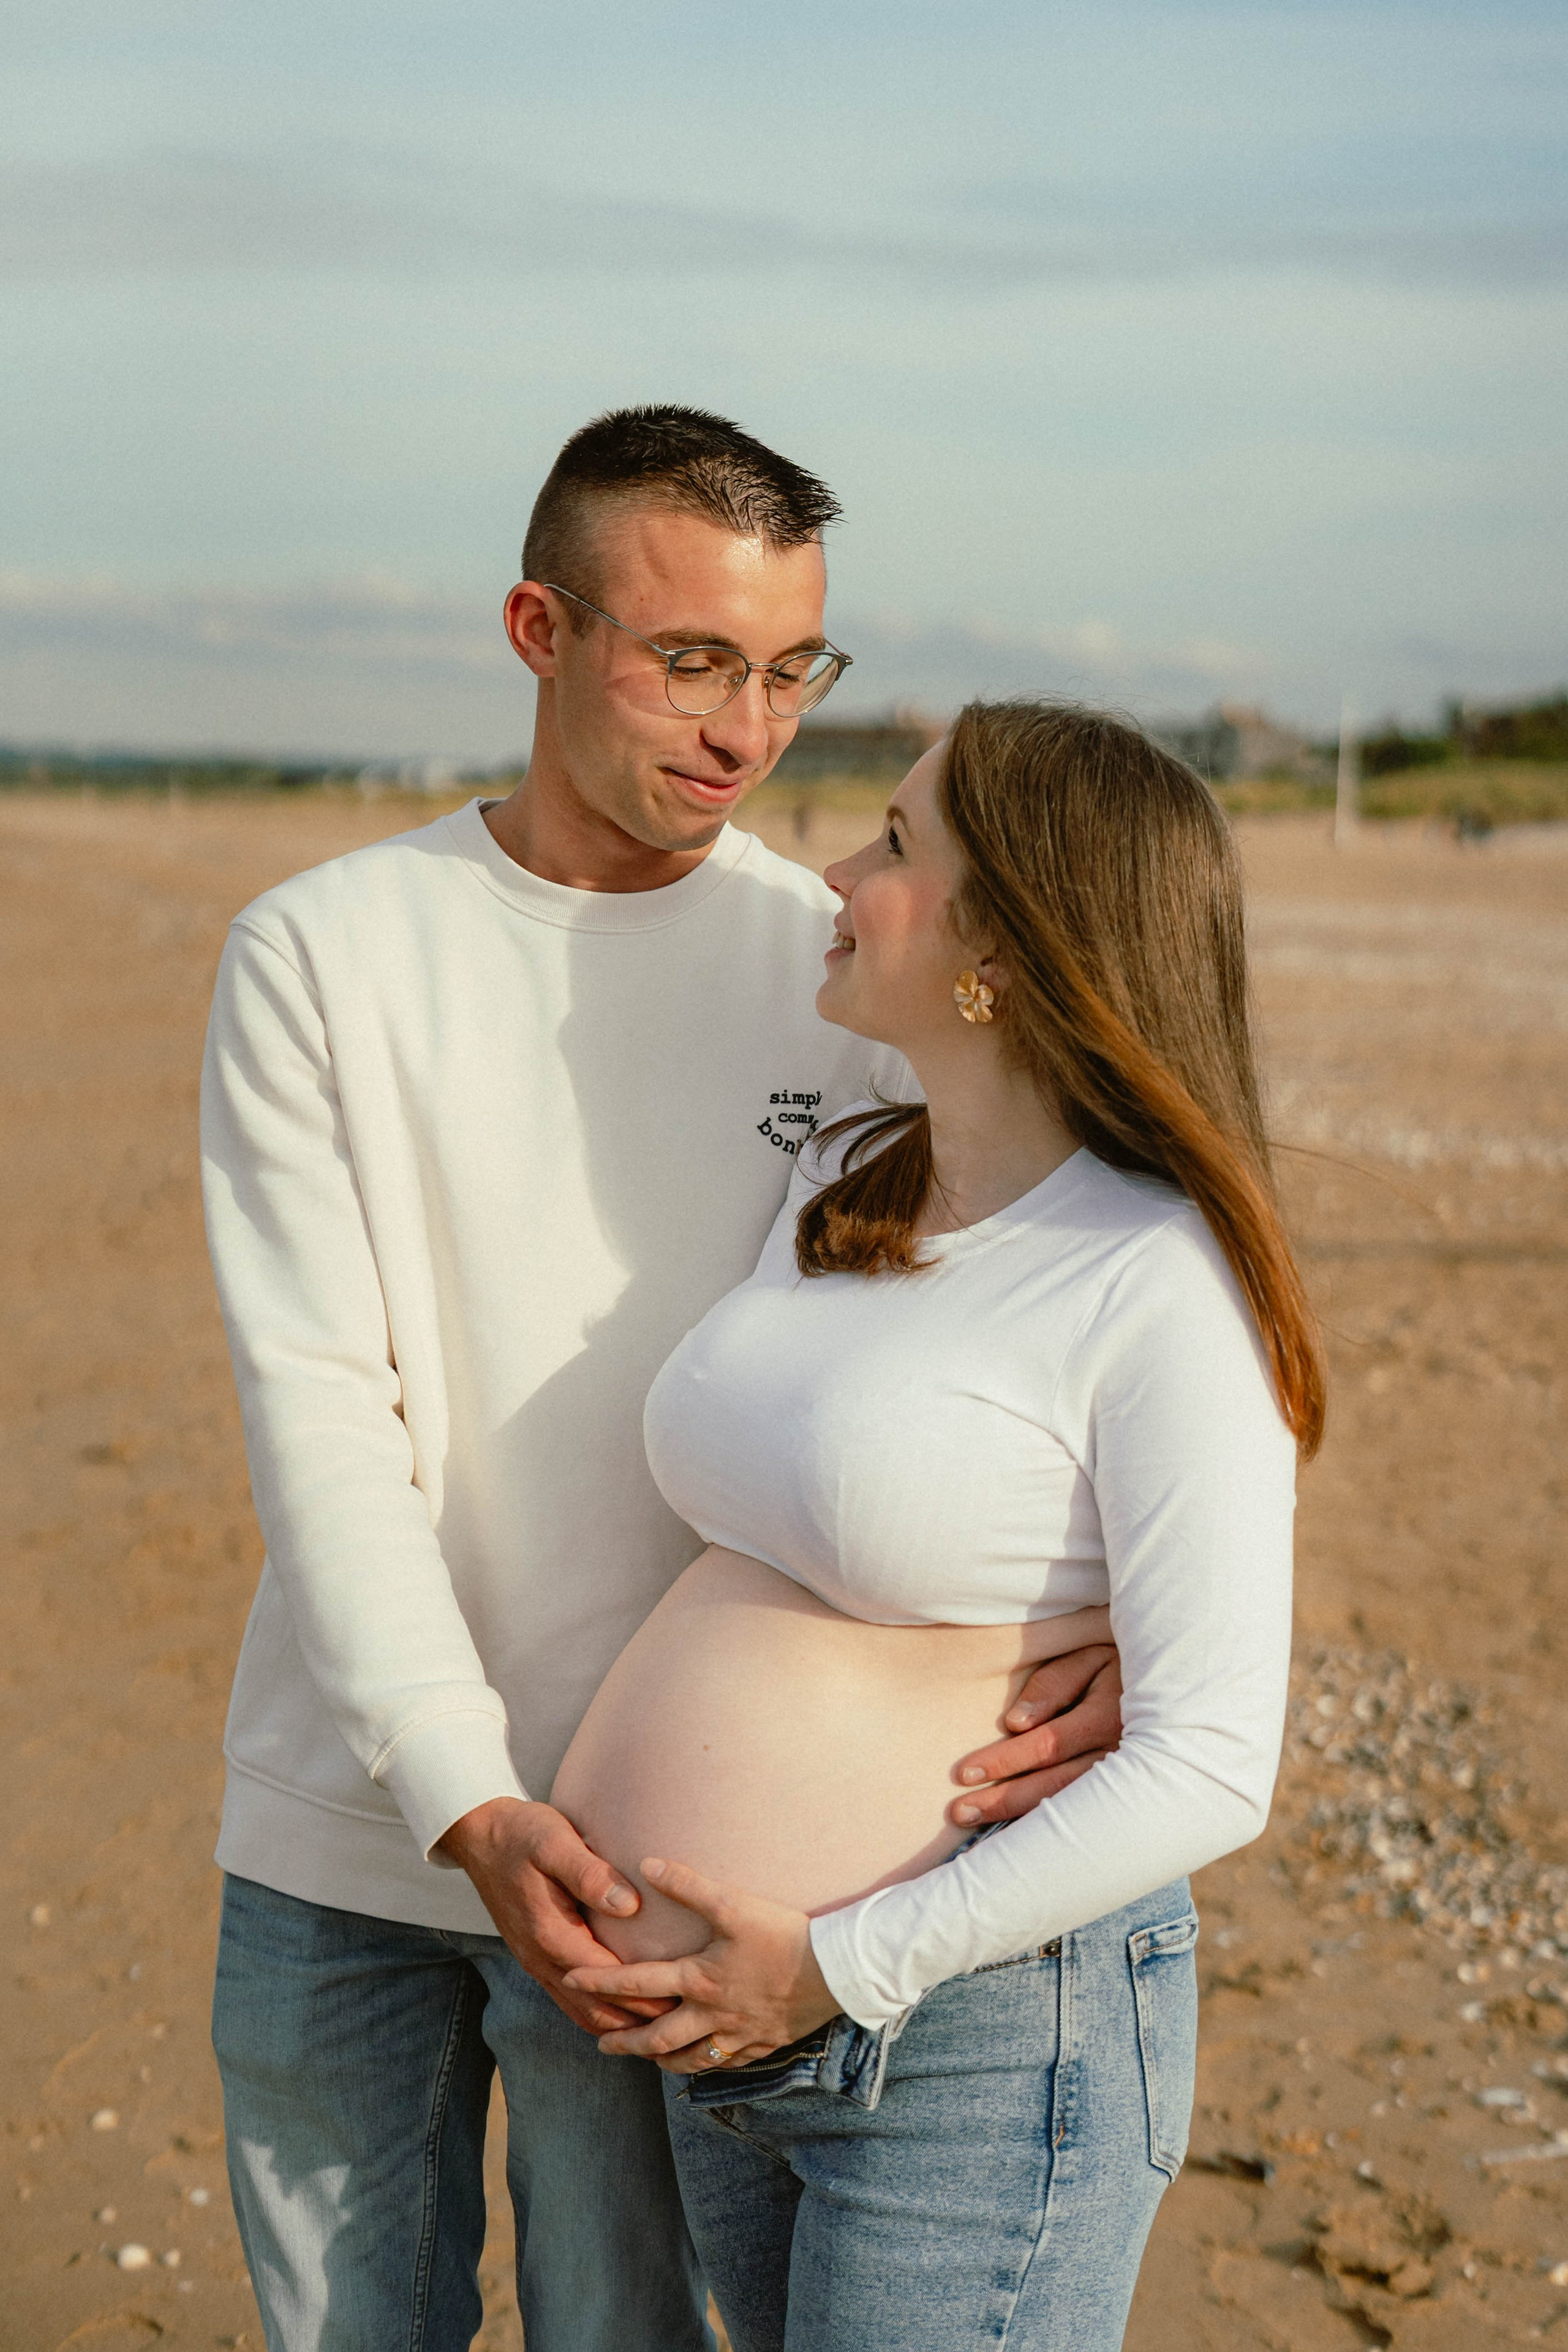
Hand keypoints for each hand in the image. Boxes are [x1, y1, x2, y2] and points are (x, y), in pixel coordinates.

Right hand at [437, 1797, 673, 2034]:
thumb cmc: (523, 1834)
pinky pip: (570, 2001)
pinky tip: (621, 2018)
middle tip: (681, 2027)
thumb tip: (629, 1904)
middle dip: (637, 2022)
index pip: (606, 1978)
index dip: (643, 1993)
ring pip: (581, 2013)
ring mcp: (537, 1963)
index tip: (681, 2001)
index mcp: (550, 1934)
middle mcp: (541, 1958)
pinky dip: (598, 2016)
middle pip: (595, 2008)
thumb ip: (589, 1874)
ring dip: (619, 2027)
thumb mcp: (555, 1842)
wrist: (481, 1837)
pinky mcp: (538, 1959)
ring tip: (658, 2034)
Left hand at [562, 1857, 840, 2072]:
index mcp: (699, 1980)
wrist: (837, 1972)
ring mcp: (738, 2036)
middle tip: (601, 2043)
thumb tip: (646, 1865)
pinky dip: (708, 2066)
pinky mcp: (764, 2045)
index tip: (570, 1979)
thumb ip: (688, 1885)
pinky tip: (704, 2062)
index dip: (600, 1981)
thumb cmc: (783, 1935)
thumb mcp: (733, 1905)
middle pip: (657, 2037)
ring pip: (690, 2059)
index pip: (637, 1983)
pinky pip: (727, 2064)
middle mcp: (712, 2015)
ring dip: (663, 2060)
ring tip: (648, 2058)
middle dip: (626, 2041)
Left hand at [948, 1643, 1121, 1827]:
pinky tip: (1019, 1841)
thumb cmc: (1122, 1664)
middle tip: (958, 1812)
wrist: (1177, 1687)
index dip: (1004, 1761)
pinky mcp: (1130, 1797)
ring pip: (1069, 1808)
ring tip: (976, 1828)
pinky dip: (1050, 1831)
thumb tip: (1014, 1723)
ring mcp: (1129, 1783)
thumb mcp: (1090, 1658)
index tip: (963, 1772)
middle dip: (1003, 1800)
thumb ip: (1053, 1685)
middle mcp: (1120, 1758)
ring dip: (1020, 1819)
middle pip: (1054, 1786)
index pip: (1047, 1745)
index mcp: (1107, 1717)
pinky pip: (1086, 1819)